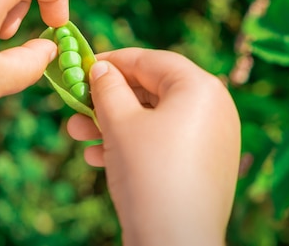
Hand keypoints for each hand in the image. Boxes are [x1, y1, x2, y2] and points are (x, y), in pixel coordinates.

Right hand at [67, 48, 240, 245]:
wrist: (175, 243)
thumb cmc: (148, 173)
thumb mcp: (119, 123)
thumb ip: (107, 87)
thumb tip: (101, 68)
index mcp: (200, 88)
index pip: (151, 60)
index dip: (112, 60)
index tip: (82, 66)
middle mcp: (214, 108)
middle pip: (150, 91)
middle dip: (107, 100)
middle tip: (74, 105)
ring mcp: (211, 139)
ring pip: (153, 120)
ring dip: (112, 125)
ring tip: (77, 134)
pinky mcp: (204, 166)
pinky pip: (163, 143)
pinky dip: (132, 145)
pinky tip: (98, 157)